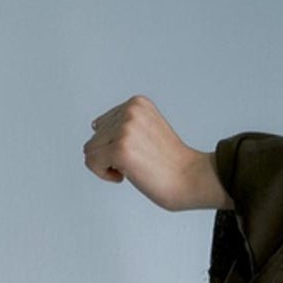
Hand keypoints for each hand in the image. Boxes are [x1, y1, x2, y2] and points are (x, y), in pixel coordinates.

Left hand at [82, 95, 228, 210]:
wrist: (192, 179)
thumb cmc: (173, 162)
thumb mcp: (148, 128)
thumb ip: (124, 123)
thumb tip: (94, 125)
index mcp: (137, 103)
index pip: (103, 124)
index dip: (116, 144)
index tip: (138, 153)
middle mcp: (130, 112)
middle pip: (94, 137)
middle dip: (111, 155)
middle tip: (138, 162)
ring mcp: (125, 130)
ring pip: (90, 150)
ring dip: (108, 165)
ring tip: (134, 167)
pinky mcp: (120, 149)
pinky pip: (91, 162)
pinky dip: (104, 174)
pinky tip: (126, 174)